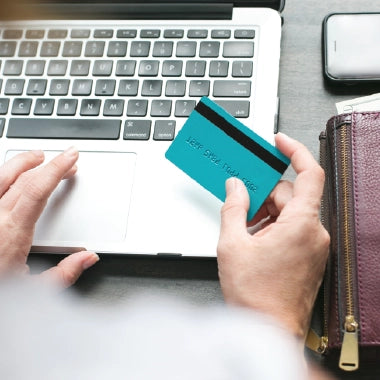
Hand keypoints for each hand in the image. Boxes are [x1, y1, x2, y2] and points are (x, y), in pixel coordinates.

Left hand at [0, 147, 98, 286]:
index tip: (71, 157)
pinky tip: (10, 176)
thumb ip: (63, 274)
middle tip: (66, 160)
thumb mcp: (32, 291)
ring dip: (22, 163)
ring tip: (37, 157)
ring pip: (1, 176)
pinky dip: (3, 176)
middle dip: (48, 165)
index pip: (38, 189)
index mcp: (12, 233)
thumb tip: (88, 258)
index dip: (57, 169)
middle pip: (23, 178)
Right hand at [217, 133, 329, 339]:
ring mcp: (313, 245)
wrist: (269, 330)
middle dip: (264, 195)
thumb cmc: (255, 295)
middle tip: (241, 204)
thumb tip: (235, 187)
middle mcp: (314, 233)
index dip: (295, 151)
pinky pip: (292, 228)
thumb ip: (233, 208)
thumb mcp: (232, 244)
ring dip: (266, 214)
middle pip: (290, 195)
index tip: (279, 142)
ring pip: (290, 212)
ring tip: (245, 232)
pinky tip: (255, 241)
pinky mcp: (309, 255)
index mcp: (301, 225)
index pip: (310, 173)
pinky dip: (273, 226)